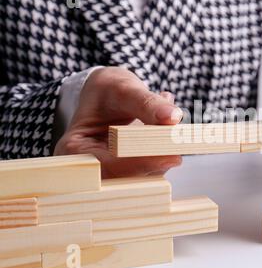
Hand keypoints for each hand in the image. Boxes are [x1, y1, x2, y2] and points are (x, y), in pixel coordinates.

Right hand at [54, 67, 182, 177]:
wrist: (108, 97)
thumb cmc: (107, 92)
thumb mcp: (122, 88)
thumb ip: (146, 102)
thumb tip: (173, 116)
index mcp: (75, 151)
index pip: (109, 167)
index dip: (142, 163)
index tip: (171, 155)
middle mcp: (91, 170)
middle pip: (127, 179)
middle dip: (156, 162)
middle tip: (179, 145)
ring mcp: (112, 174)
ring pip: (144, 179)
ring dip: (163, 159)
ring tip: (170, 130)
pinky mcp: (132, 175)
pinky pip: (152, 173)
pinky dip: (165, 156)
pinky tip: (167, 135)